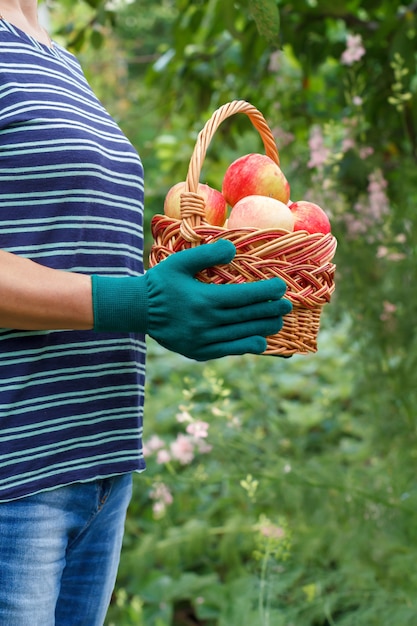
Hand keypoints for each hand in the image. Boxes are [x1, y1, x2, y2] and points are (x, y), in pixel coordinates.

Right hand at [92, 240, 291, 360]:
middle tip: (287, 305)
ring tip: (278, 322)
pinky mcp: (199, 352)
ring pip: (243, 336)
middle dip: (271, 310)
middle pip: (248, 317)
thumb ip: (207, 254)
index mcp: (204, 300)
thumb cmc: (160, 282)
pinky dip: (247, 345)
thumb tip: (233, 250)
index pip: (244, 296)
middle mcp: (206, 323)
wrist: (137, 310)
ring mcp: (203, 341)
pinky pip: (230, 350)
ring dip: (264, 329)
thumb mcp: (180, 262)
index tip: (282, 286)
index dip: (267, 292)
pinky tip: (260, 340)